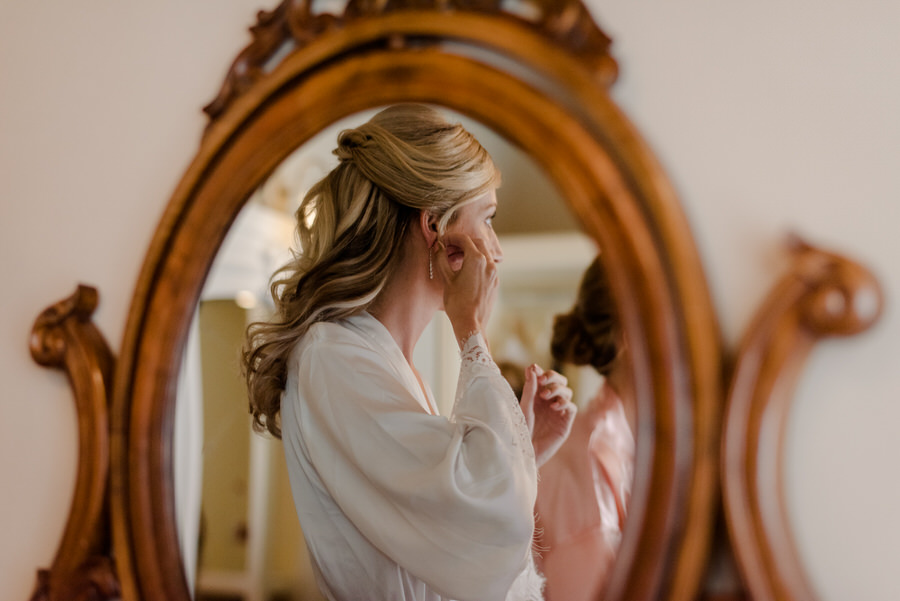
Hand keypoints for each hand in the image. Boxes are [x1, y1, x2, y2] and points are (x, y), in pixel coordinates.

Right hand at [433, 232, 498, 346]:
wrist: (470, 324)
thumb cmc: (457, 304)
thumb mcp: (446, 279)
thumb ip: (442, 259)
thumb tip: (438, 247)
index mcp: (477, 260)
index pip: (464, 239)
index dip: (451, 237)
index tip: (442, 241)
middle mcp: (489, 264)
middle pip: (477, 242)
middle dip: (463, 242)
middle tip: (449, 247)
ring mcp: (494, 274)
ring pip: (484, 254)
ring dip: (471, 251)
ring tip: (456, 258)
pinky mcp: (495, 283)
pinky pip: (487, 266)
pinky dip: (477, 262)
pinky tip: (466, 270)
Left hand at [519, 364, 576, 466]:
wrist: (525, 452)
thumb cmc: (520, 431)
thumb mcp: (524, 407)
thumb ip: (529, 389)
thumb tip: (531, 368)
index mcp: (537, 396)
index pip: (545, 378)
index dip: (542, 371)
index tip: (535, 369)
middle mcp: (549, 402)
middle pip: (560, 381)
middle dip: (553, 377)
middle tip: (543, 381)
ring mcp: (558, 412)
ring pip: (567, 392)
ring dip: (558, 389)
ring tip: (545, 396)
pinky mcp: (565, 423)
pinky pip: (572, 407)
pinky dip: (565, 403)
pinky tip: (554, 407)